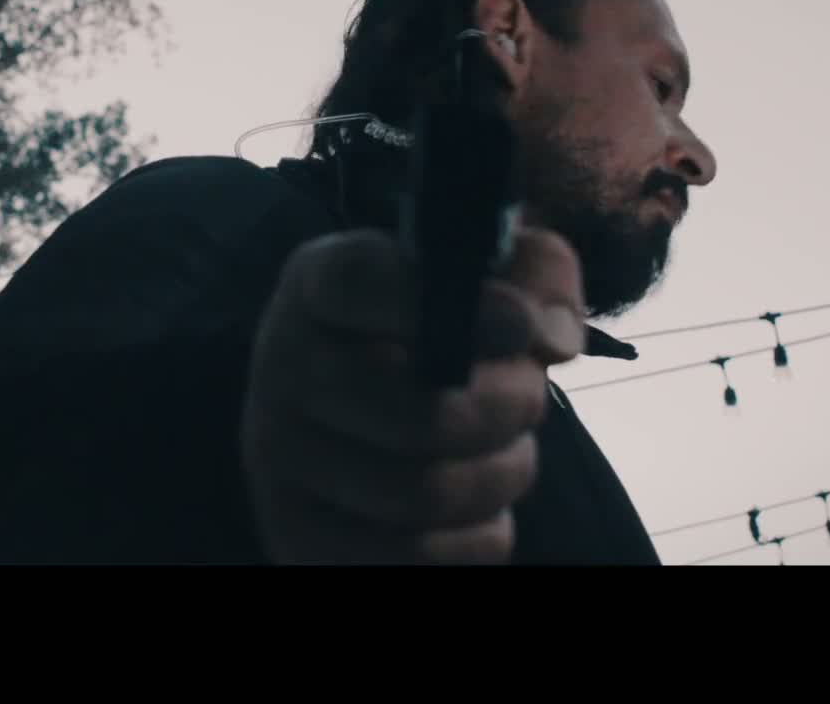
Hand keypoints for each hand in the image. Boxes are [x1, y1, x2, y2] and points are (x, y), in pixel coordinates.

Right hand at [240, 225, 584, 563]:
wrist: (350, 396)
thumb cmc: (430, 328)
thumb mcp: (479, 271)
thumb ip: (536, 272)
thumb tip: (551, 338)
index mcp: (317, 285)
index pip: (361, 285)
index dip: (453, 308)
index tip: (518, 324)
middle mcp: (280, 367)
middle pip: (420, 415)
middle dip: (508, 408)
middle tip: (529, 397)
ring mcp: (278, 458)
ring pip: (425, 494)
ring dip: (501, 474)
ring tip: (508, 449)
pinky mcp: (296, 536)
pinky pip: (417, 557)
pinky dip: (476, 534)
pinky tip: (476, 503)